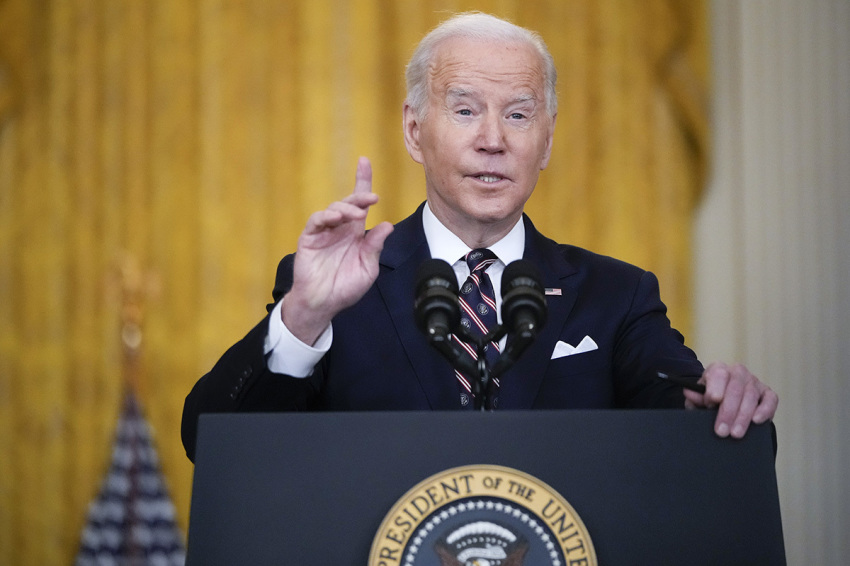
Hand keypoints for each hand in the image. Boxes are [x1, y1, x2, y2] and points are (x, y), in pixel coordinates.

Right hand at [282, 157, 393, 344]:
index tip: (364, 161)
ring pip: (333, 209)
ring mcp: (324, 232)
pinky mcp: (310, 238)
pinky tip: (335, 218)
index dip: (362, 181)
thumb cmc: (345, 287)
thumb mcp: (367, 267)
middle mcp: (340, 228)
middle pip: (348, 202)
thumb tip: (387, 225)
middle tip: (372, 198)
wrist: (323, 303)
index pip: (360, 203)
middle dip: (359, 195)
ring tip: (356, 214)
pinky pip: (316, 221)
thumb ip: (375, 246)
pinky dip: (326, 216)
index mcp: (355, 233)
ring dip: (346, 208)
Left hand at [684, 362, 778, 438]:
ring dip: (743, 417)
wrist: (724, 401)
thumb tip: (689, 393)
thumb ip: (695, 397)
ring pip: (751, 395)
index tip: (712, 402)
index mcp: (718, 369)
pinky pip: (770, 400)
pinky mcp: (767, 393)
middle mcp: (738, 372)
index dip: (715, 388)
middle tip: (721, 431)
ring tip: (735, 434)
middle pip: (735, 388)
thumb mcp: (699, 398)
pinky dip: (765, 410)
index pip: (718, 374)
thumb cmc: (709, 400)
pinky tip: (757, 421)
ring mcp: (754, 382)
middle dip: (728, 411)